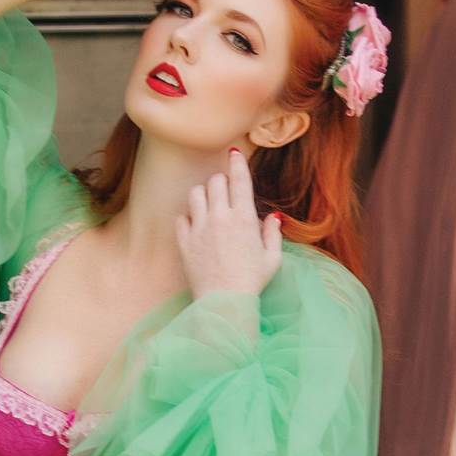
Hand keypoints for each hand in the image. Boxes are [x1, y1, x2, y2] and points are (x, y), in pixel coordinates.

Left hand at [175, 149, 283, 300]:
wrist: (224, 303)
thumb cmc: (251, 282)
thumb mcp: (272, 259)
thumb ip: (273, 234)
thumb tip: (273, 217)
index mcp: (245, 218)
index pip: (240, 179)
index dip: (237, 162)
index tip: (234, 152)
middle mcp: (221, 217)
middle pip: (216, 181)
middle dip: (221, 182)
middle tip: (225, 192)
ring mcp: (200, 227)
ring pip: (196, 193)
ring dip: (204, 195)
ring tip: (209, 206)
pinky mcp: (184, 240)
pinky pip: (182, 217)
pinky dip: (188, 218)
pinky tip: (196, 227)